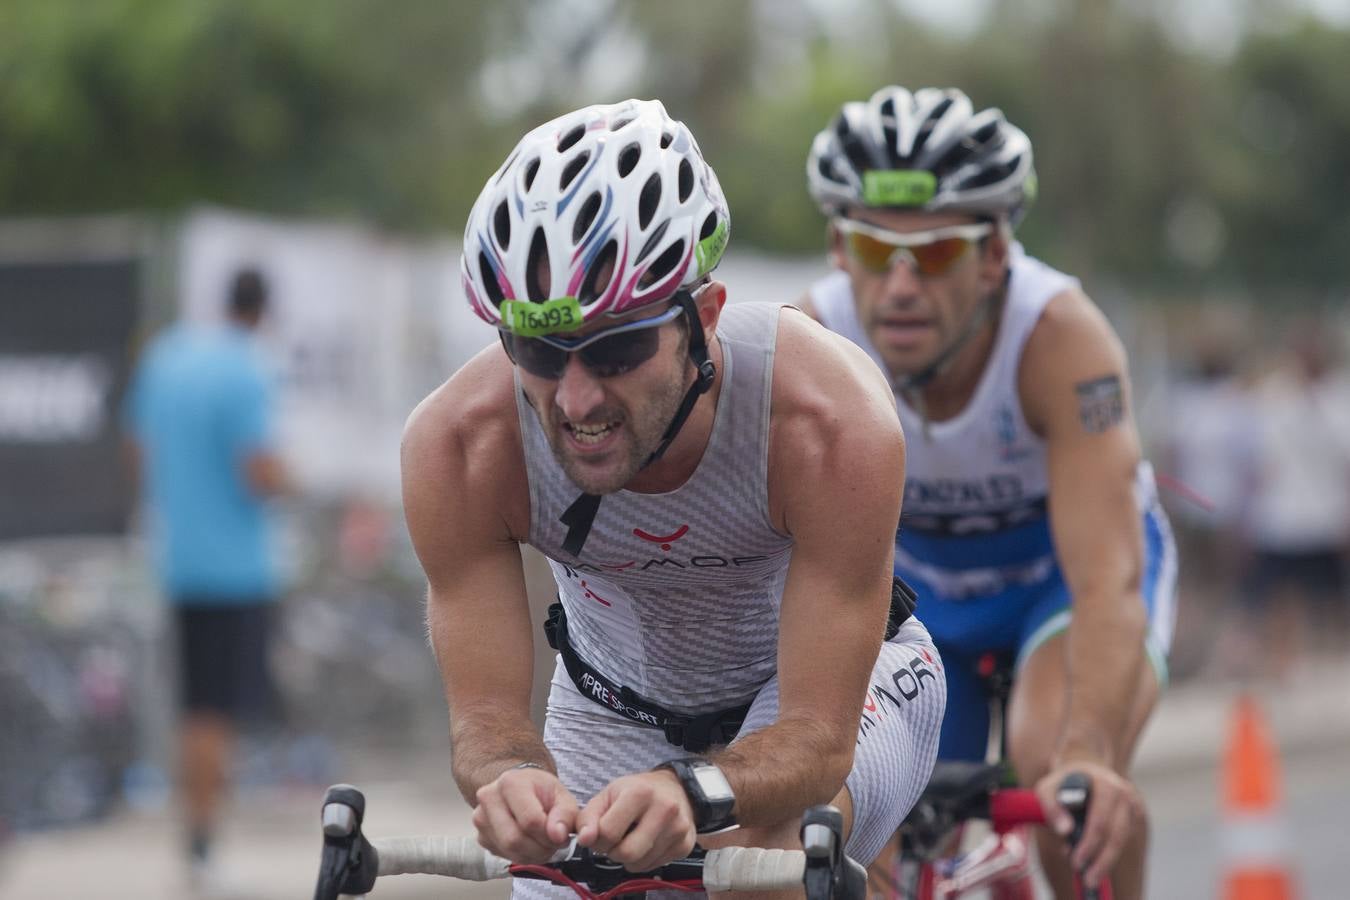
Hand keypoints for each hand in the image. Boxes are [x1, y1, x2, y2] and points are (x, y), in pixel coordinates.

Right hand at [472, 765, 577, 862]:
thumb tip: (558, 835)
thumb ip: (567, 815)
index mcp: (511, 782)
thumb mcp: (563, 796)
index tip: (561, 834)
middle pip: (515, 839)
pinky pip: (504, 856)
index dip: (550, 835)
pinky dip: (522, 856)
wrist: (521, 788)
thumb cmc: (541, 791)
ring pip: (509, 850)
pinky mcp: (481, 836)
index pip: (530, 821)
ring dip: (533, 854)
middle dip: (541, 848)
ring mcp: (481, 818)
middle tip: (553, 841)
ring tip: (543, 842)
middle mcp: (490, 798)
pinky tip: (530, 844)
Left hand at [575, 770, 696, 872]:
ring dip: (629, 858)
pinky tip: (647, 843)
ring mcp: (678, 828)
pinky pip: (654, 866)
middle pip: (626, 853)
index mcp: (639, 793)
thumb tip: (584, 840)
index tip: (601, 834)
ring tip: (632, 839)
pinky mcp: (686, 844)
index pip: (608, 832)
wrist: (677, 788)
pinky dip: (645, 860)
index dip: (598, 839)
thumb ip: (588, 817)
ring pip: (640, 863)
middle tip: (616, 841)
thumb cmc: (638, 791)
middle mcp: (663, 809)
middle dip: (614, 852)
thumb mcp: (608, 795)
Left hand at [1035, 760, 1142, 887]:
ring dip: (1105, 859)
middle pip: (1117, 836)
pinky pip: (1124, 839)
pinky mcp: (1135, 814)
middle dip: (1102, 861)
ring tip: (1088, 873)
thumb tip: (1065, 832)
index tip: (1076, 862)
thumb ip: (1051, 807)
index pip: (1100, 822)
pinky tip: (1093, 856)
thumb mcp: (1046, 788)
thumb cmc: (1061, 781)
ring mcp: (1132, 804)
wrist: (1083, 766)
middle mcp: (1124, 794)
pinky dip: (1109, 850)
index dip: (1089, 845)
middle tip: (1088, 880)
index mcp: (1105, 784)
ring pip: (1123, 840)